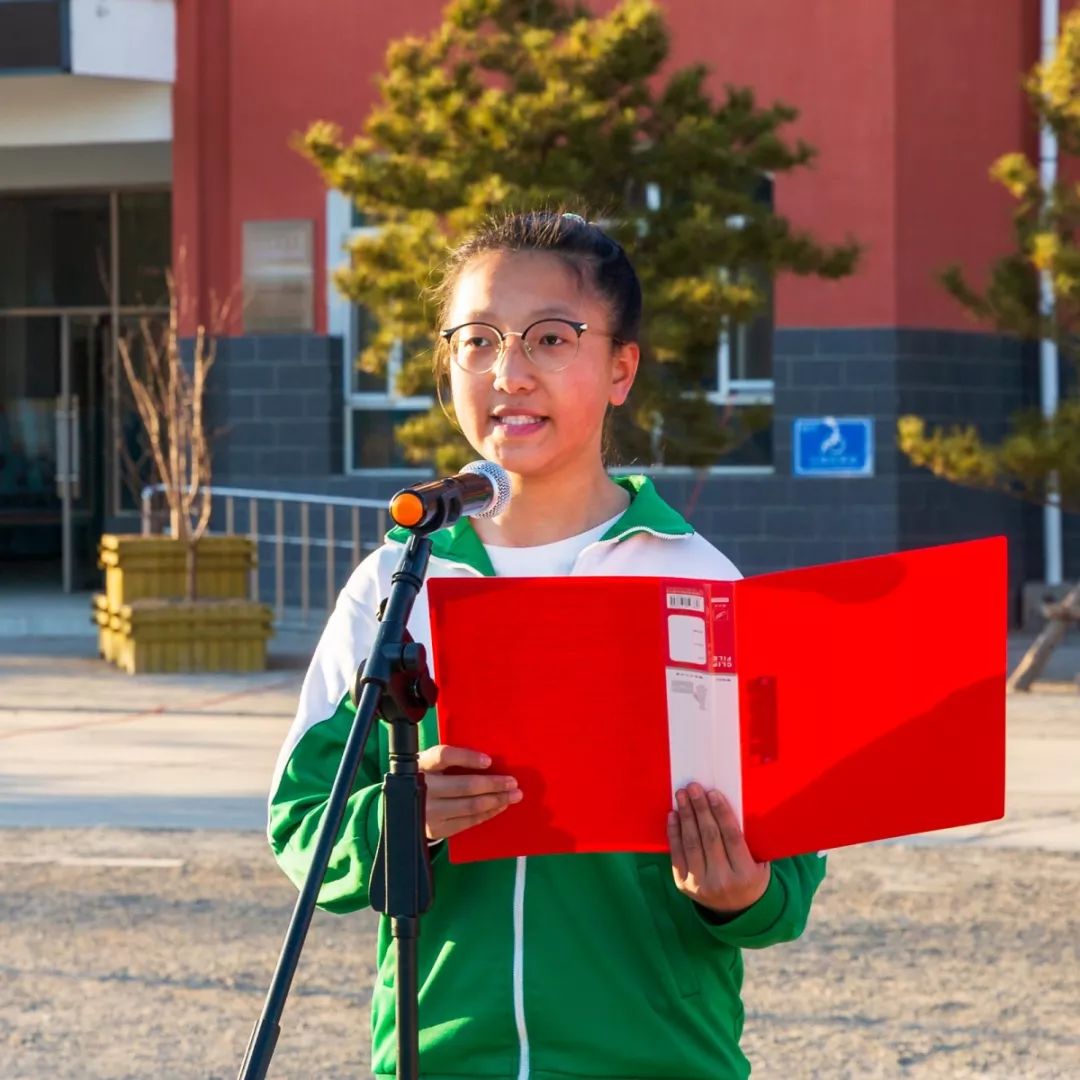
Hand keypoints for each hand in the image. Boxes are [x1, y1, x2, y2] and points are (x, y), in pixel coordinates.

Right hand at [419, 744, 521, 840]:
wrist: (401, 808)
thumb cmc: (426, 777)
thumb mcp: (430, 763)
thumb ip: (450, 760)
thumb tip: (489, 760)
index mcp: (422, 764)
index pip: (444, 756)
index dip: (467, 758)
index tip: (488, 761)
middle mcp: (423, 788)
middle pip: (464, 786)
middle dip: (493, 784)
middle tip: (513, 782)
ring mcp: (429, 812)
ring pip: (469, 806)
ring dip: (496, 800)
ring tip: (513, 795)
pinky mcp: (436, 829)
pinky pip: (467, 822)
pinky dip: (487, 814)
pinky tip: (499, 807)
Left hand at [668, 783, 770, 915]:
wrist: (737, 911)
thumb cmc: (750, 877)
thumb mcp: (759, 862)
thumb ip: (746, 838)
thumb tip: (727, 804)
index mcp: (745, 874)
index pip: (732, 837)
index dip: (721, 813)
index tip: (713, 793)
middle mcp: (722, 881)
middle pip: (709, 837)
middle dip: (700, 809)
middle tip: (694, 787)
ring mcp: (700, 884)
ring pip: (691, 843)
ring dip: (685, 816)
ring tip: (682, 795)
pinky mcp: (683, 884)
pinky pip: (676, 854)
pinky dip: (673, 832)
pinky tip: (673, 815)